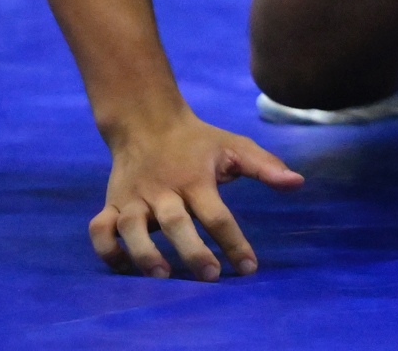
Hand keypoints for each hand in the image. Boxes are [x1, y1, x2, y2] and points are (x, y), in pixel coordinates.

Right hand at [90, 108, 304, 279]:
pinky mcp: (111, 204)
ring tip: (162, 275)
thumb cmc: (197, 142)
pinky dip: (107, 250)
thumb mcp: (234, 147)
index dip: (234, 242)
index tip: (250, 267)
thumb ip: (265, 166)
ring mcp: (133, 198)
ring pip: (131, 228)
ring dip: (144, 252)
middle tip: (210, 276)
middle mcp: (162, 189)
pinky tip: (124, 267)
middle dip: (192, 251)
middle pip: (176, 223)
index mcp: (195, 178)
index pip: (217, 215)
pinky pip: (100, 230)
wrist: (146, 121)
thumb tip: (298, 183)